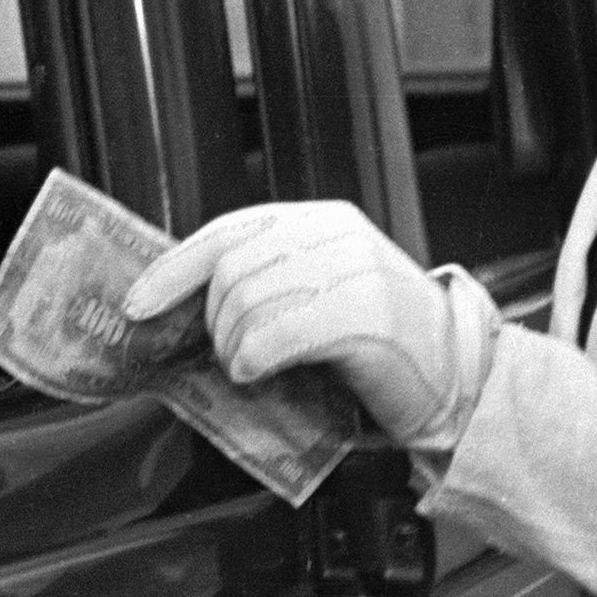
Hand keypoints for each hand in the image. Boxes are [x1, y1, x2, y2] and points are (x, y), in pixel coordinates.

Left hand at [121, 201, 490, 447]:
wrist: (459, 374)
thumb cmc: (384, 345)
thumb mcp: (324, 292)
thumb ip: (270, 282)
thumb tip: (190, 304)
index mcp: (320, 222)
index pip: (227, 232)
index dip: (174, 269)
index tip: (137, 302)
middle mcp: (334, 235)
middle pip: (230, 271)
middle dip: (215, 324)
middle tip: (233, 358)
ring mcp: (351, 270)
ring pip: (246, 302)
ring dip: (233, 349)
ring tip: (254, 369)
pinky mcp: (363, 314)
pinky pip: (274, 334)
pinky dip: (253, 360)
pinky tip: (261, 375)